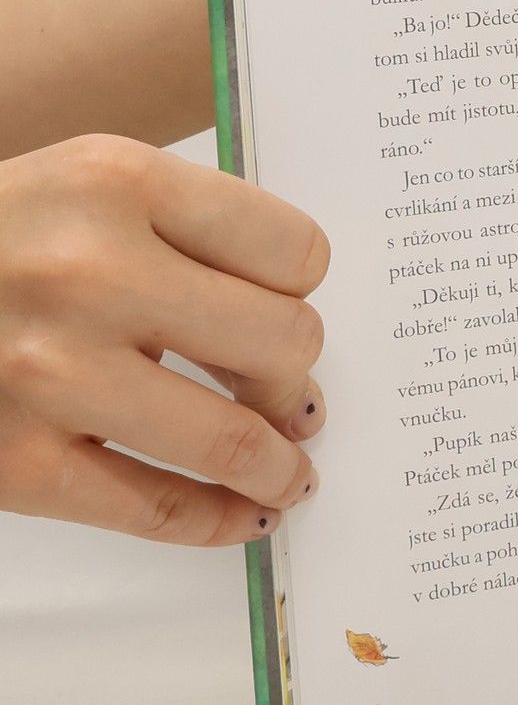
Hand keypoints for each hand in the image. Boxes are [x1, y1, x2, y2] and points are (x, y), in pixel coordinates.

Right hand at [0, 136, 327, 545]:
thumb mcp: (74, 185)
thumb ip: (176, 228)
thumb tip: (295, 311)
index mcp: (112, 183)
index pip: (293, 253)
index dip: (302, 291)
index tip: (290, 311)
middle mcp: (84, 271)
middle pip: (283, 343)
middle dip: (295, 380)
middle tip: (290, 396)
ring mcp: (46, 372)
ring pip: (235, 438)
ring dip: (280, 465)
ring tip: (288, 471)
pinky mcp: (11, 462)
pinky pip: (154, 508)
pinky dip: (218, 522)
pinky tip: (242, 516)